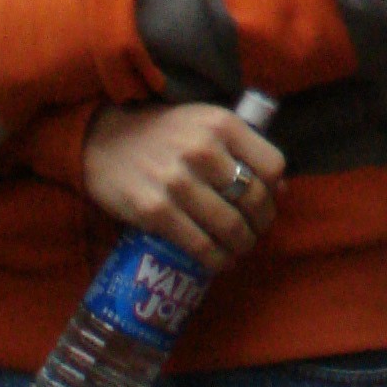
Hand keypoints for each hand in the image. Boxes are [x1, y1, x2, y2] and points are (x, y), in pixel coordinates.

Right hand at [82, 103, 284, 271]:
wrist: (105, 139)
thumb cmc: (165, 132)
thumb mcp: (207, 124)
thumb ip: (242, 149)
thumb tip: (280, 189)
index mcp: (223, 124)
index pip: (272, 165)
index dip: (274, 191)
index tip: (268, 203)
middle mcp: (203, 150)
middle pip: (253, 199)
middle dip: (260, 224)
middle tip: (255, 233)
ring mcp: (178, 182)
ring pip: (229, 226)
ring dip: (241, 245)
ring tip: (239, 249)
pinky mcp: (154, 211)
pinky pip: (198, 244)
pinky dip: (216, 260)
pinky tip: (219, 262)